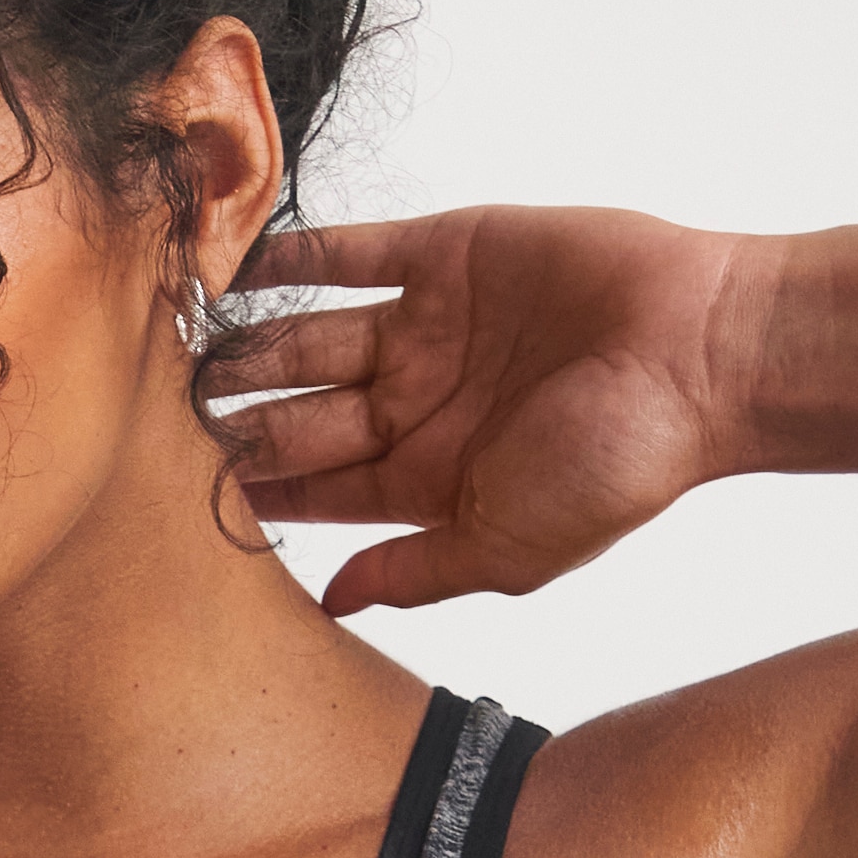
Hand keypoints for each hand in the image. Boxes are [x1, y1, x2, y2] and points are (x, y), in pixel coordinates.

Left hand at [209, 207, 757, 614]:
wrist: (701, 356)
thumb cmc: (622, 463)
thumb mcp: (508, 547)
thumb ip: (417, 571)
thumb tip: (335, 605)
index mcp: (431, 477)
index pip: (318, 487)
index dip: (254, 487)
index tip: (178, 493)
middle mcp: (421, 400)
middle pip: (303, 410)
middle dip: (237, 417)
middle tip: (156, 417)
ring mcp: (429, 325)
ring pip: (311, 335)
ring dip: (248, 341)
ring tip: (177, 347)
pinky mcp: (446, 253)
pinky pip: (350, 252)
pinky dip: (291, 253)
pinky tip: (229, 264)